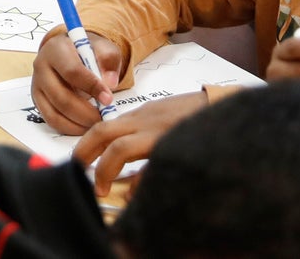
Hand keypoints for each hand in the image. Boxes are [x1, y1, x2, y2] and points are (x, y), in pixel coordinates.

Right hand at [31, 29, 120, 134]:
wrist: (70, 52)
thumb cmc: (87, 51)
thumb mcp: (102, 47)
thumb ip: (108, 60)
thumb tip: (109, 83)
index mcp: (56, 49)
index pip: (72, 71)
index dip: (91, 87)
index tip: (108, 99)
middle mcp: (41, 67)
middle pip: (61, 97)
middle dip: (86, 112)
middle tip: (104, 117)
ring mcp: (37, 86)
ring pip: (55, 113)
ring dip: (79, 123)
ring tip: (96, 123)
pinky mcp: (38, 101)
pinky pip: (52, 121)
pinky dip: (70, 128)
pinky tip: (85, 126)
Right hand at [72, 91, 207, 194]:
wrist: (223, 104)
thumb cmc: (211, 137)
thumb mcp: (185, 161)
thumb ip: (154, 177)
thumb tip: (130, 194)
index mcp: (156, 135)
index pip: (117, 151)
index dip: (104, 172)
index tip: (100, 190)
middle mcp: (146, 119)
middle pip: (102, 131)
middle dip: (83, 150)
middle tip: (76, 169)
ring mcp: (146, 110)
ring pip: (109, 123)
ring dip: (93, 142)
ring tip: (87, 161)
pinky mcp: (149, 107)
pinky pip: (122, 120)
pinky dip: (110, 135)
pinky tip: (112, 148)